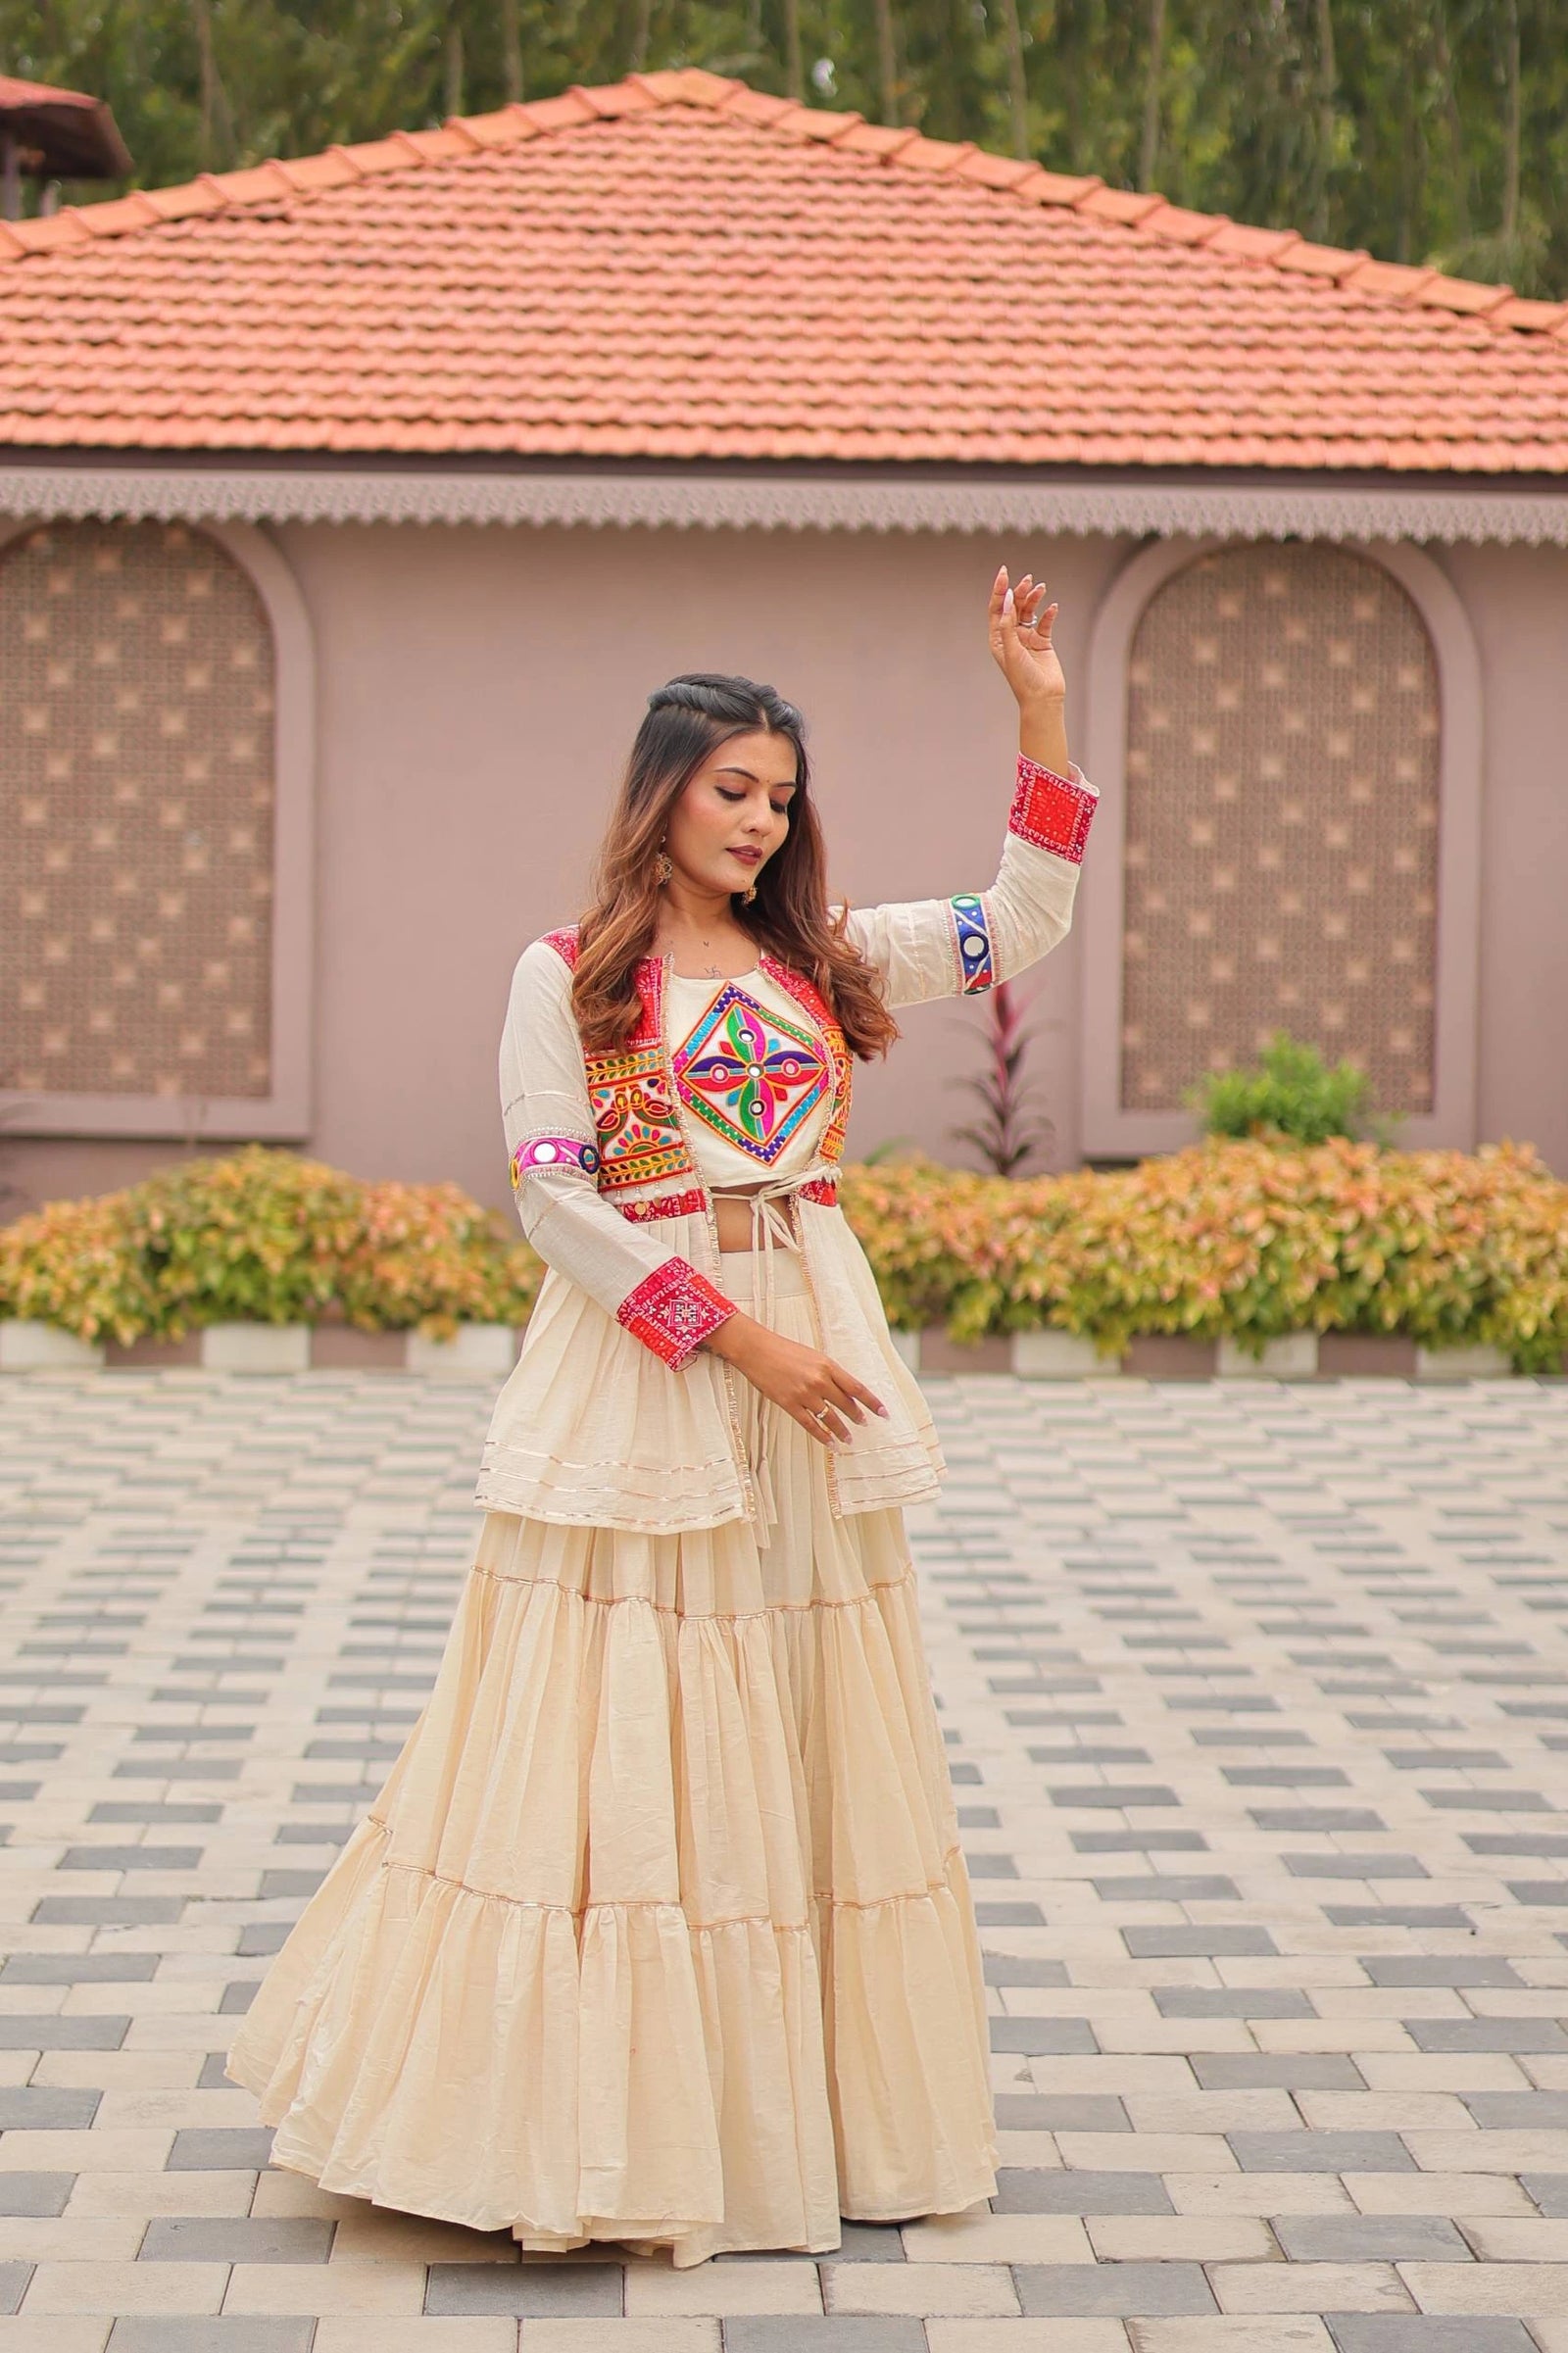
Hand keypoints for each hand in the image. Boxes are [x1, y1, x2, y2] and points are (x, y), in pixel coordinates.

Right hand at [707, 1315, 887, 1445]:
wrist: (757, 1350)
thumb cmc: (785, 1351)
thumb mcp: (813, 1356)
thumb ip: (830, 1373)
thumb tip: (846, 1392)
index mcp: (827, 1365)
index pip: (857, 1388)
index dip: (872, 1402)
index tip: (883, 1412)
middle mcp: (819, 1380)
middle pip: (846, 1404)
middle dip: (858, 1417)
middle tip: (865, 1425)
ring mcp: (804, 1394)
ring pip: (830, 1418)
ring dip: (842, 1430)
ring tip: (849, 1440)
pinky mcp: (789, 1404)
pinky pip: (810, 1425)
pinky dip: (823, 1436)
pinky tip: (831, 1443)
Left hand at [989, 565, 1064, 710]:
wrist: (1043, 698)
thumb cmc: (1022, 678)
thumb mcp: (1010, 649)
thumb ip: (1007, 623)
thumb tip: (1007, 598)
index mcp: (998, 638)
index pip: (997, 608)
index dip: (999, 590)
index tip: (1004, 572)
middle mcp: (1011, 636)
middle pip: (1013, 606)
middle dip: (1019, 591)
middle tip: (1028, 580)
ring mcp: (1027, 638)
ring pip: (1029, 611)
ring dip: (1034, 598)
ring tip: (1041, 588)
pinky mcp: (1043, 642)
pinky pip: (1045, 622)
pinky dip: (1049, 613)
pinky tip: (1053, 607)